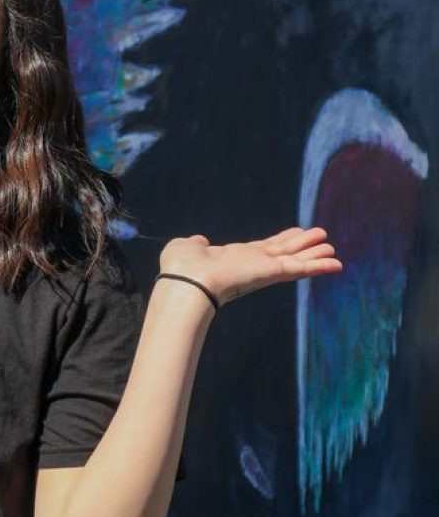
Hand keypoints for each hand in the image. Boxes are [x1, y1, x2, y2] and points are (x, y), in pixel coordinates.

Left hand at [158, 226, 342, 307]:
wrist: (186, 282)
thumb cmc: (180, 267)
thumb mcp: (186, 246)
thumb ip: (195, 243)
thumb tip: (199, 241)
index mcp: (233, 257)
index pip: (262, 249)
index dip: (279, 241)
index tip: (295, 234)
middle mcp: (251, 265)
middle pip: (282, 253)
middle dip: (301, 245)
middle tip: (322, 237)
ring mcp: (263, 270)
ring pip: (294, 260)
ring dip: (314, 255)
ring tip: (332, 248)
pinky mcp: (271, 273)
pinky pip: (299, 268)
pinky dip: (318, 265)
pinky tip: (335, 263)